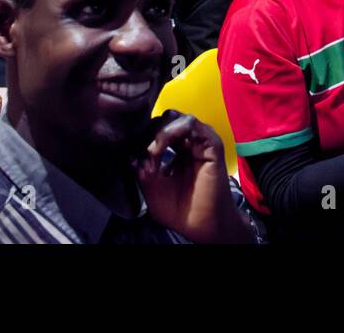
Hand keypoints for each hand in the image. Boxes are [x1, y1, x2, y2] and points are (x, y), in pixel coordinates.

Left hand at [137, 112, 255, 243]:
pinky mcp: (211, 145)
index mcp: (178, 150)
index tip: (132, 155)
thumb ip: (142, 168)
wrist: (199, 225)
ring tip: (151, 154)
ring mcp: (201, 142)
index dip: (144, 137)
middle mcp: (191, 142)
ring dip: (158, 133)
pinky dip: (169, 133)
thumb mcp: (151, 188)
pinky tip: (158, 151)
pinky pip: (190, 124)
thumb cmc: (179, 210)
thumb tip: (132, 154)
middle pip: (168, 119)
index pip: (159, 128)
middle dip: (150, 132)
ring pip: (178, 118)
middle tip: (141, 153)